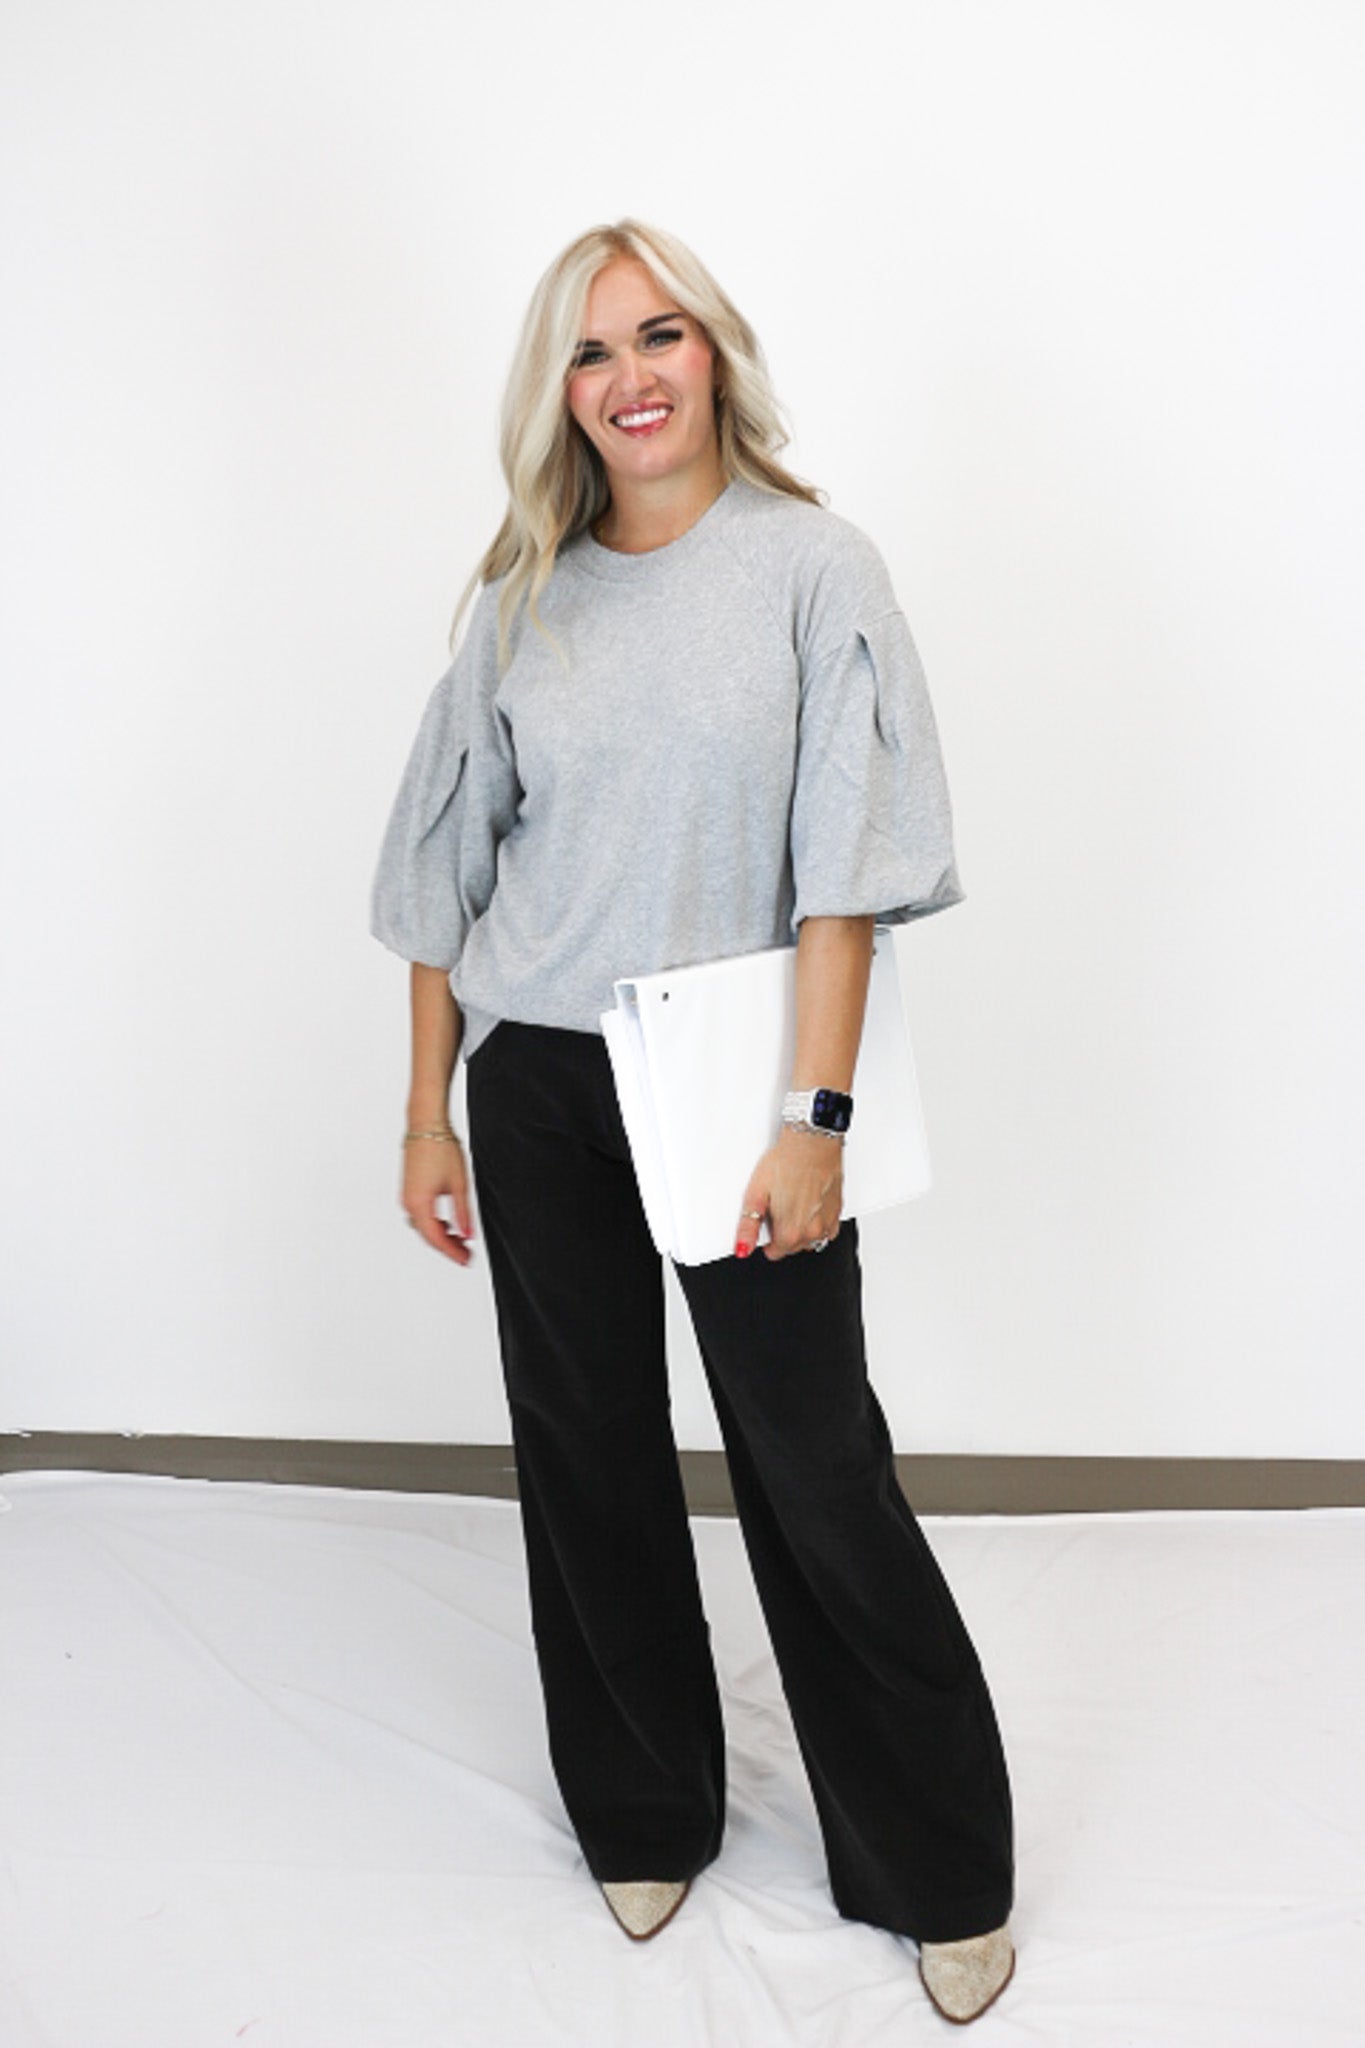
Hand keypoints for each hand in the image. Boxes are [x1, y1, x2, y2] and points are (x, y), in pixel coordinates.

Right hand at [402, 1135, 477, 1265]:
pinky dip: (433, 1223)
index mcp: (419, 1204)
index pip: (436, 1238)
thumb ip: (463, 1213)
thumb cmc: (440, 1148)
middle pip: (428, 1235)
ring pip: (423, 1226)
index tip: (466, 1260)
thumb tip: (467, 1234)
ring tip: (461, 1239)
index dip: (452, 1252)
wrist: (426, 1125)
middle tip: (467, 1254)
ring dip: (441, 1235)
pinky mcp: (409, 1189)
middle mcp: (408, 1202)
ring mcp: (406, 1196)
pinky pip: (419, 1215)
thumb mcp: (459, 1184)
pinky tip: (448, 1223)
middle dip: (447, 1246)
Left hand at [735, 1125, 843, 1261]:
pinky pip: (827, 1230)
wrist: (812, 1143)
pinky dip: (817, 1224)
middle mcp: (812, 1231)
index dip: (767, 1240)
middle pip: (792, 1247)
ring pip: (810, 1240)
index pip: (775, 1253)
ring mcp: (827, 1223)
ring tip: (793, 1205)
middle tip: (778, 1208)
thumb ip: (748, 1226)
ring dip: (801, 1230)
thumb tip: (742, 1247)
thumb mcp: (756, 1193)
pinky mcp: (838, 1211)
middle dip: (783, 1234)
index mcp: (790, 1232)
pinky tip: (809, 1205)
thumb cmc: (787, 1162)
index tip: (767, 1224)